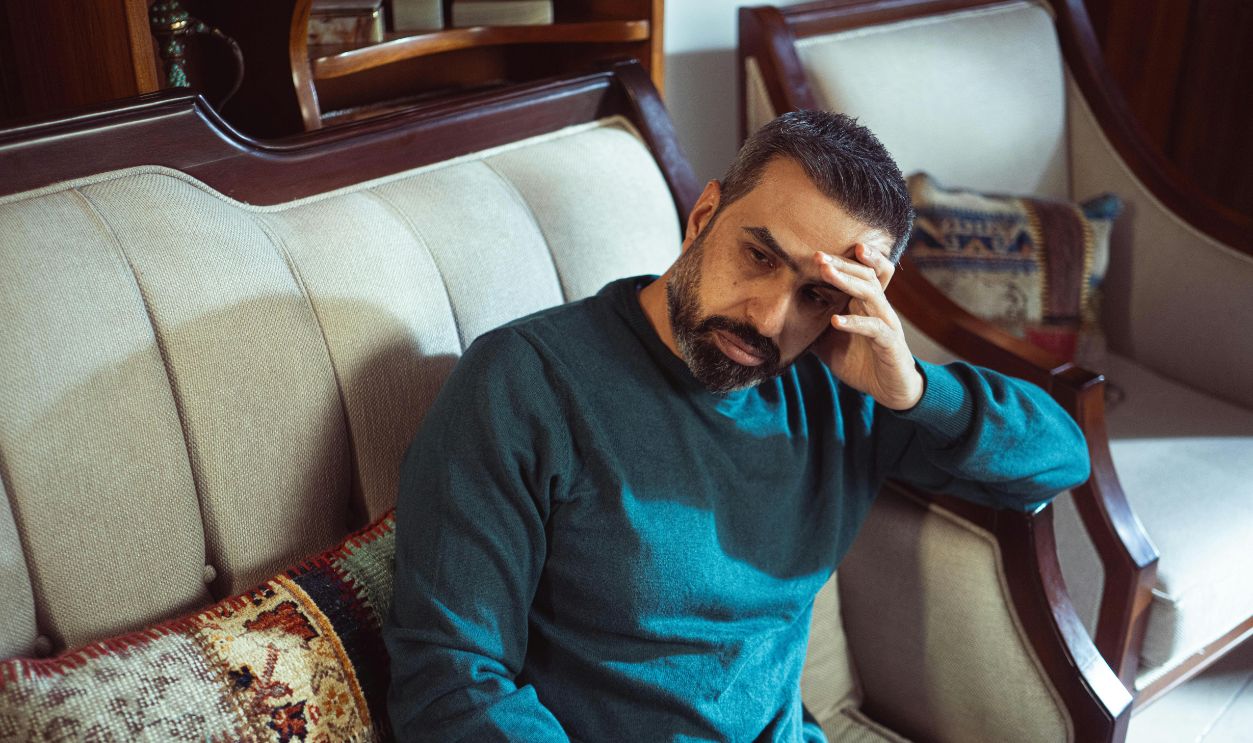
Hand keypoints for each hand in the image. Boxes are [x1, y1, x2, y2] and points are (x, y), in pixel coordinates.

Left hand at [811, 244, 923, 409]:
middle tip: (818, 255)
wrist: (890, 389)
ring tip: (826, 273)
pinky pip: (874, 329)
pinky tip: (836, 321)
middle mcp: (879, 308)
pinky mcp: (890, 344)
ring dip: (847, 282)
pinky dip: (855, 323)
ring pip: (871, 294)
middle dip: (842, 263)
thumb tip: (780, 319)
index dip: (846, 259)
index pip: (861, 272)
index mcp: (866, 304)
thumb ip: (812, 327)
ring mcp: (887, 324)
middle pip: (866, 276)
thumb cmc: (861, 361)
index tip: (819, 250)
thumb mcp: (829, 342)